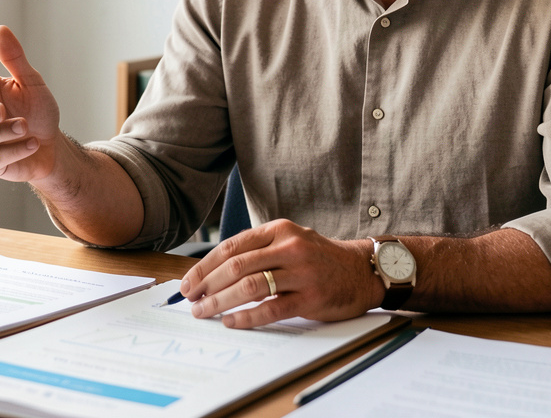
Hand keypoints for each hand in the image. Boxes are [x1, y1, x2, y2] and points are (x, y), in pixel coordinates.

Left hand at [179, 220, 379, 327]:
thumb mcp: (289, 241)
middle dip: (207, 285)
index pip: (231, 246)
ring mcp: (301, 272)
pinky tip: (232, 321)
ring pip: (250, 286)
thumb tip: (214, 274)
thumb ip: (258, 251)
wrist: (361, 270)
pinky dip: (246, 317)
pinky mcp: (310, 297)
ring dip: (220, 301)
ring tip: (204, 312)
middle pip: (236, 266)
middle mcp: (289, 247)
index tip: (188, 282)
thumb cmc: (318, 257)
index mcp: (279, 230)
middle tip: (191, 300)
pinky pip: (271, 308)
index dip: (205, 266)